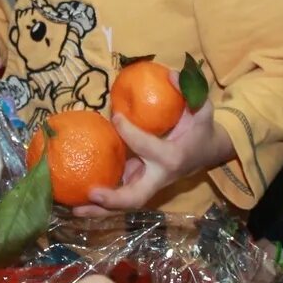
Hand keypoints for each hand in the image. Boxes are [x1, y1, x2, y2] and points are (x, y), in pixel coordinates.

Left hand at [76, 71, 233, 215]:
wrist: (208, 152)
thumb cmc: (201, 128)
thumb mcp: (202, 107)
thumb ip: (189, 89)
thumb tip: (169, 73)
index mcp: (171, 157)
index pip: (145, 147)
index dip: (129, 132)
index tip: (116, 117)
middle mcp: (159, 177)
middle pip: (135, 197)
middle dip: (113, 199)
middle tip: (90, 193)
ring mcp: (149, 184)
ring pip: (124, 205)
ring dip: (99, 209)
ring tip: (74, 208)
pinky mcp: (141, 184)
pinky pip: (120, 197)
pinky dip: (100, 202)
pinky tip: (77, 201)